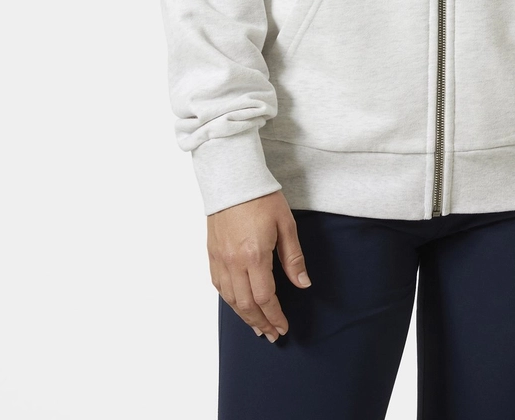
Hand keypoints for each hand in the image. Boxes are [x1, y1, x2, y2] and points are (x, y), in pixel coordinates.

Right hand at [207, 190, 311, 340]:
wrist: (233, 179)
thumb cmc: (261, 198)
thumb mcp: (286, 224)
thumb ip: (293, 258)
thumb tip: (303, 284)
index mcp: (255, 255)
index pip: (265, 297)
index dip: (274, 316)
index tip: (282, 327)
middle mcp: (234, 261)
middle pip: (246, 304)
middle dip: (260, 323)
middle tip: (271, 334)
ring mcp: (220, 258)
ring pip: (230, 299)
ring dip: (244, 317)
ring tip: (257, 327)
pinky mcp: (211, 253)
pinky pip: (218, 285)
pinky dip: (229, 301)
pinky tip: (238, 305)